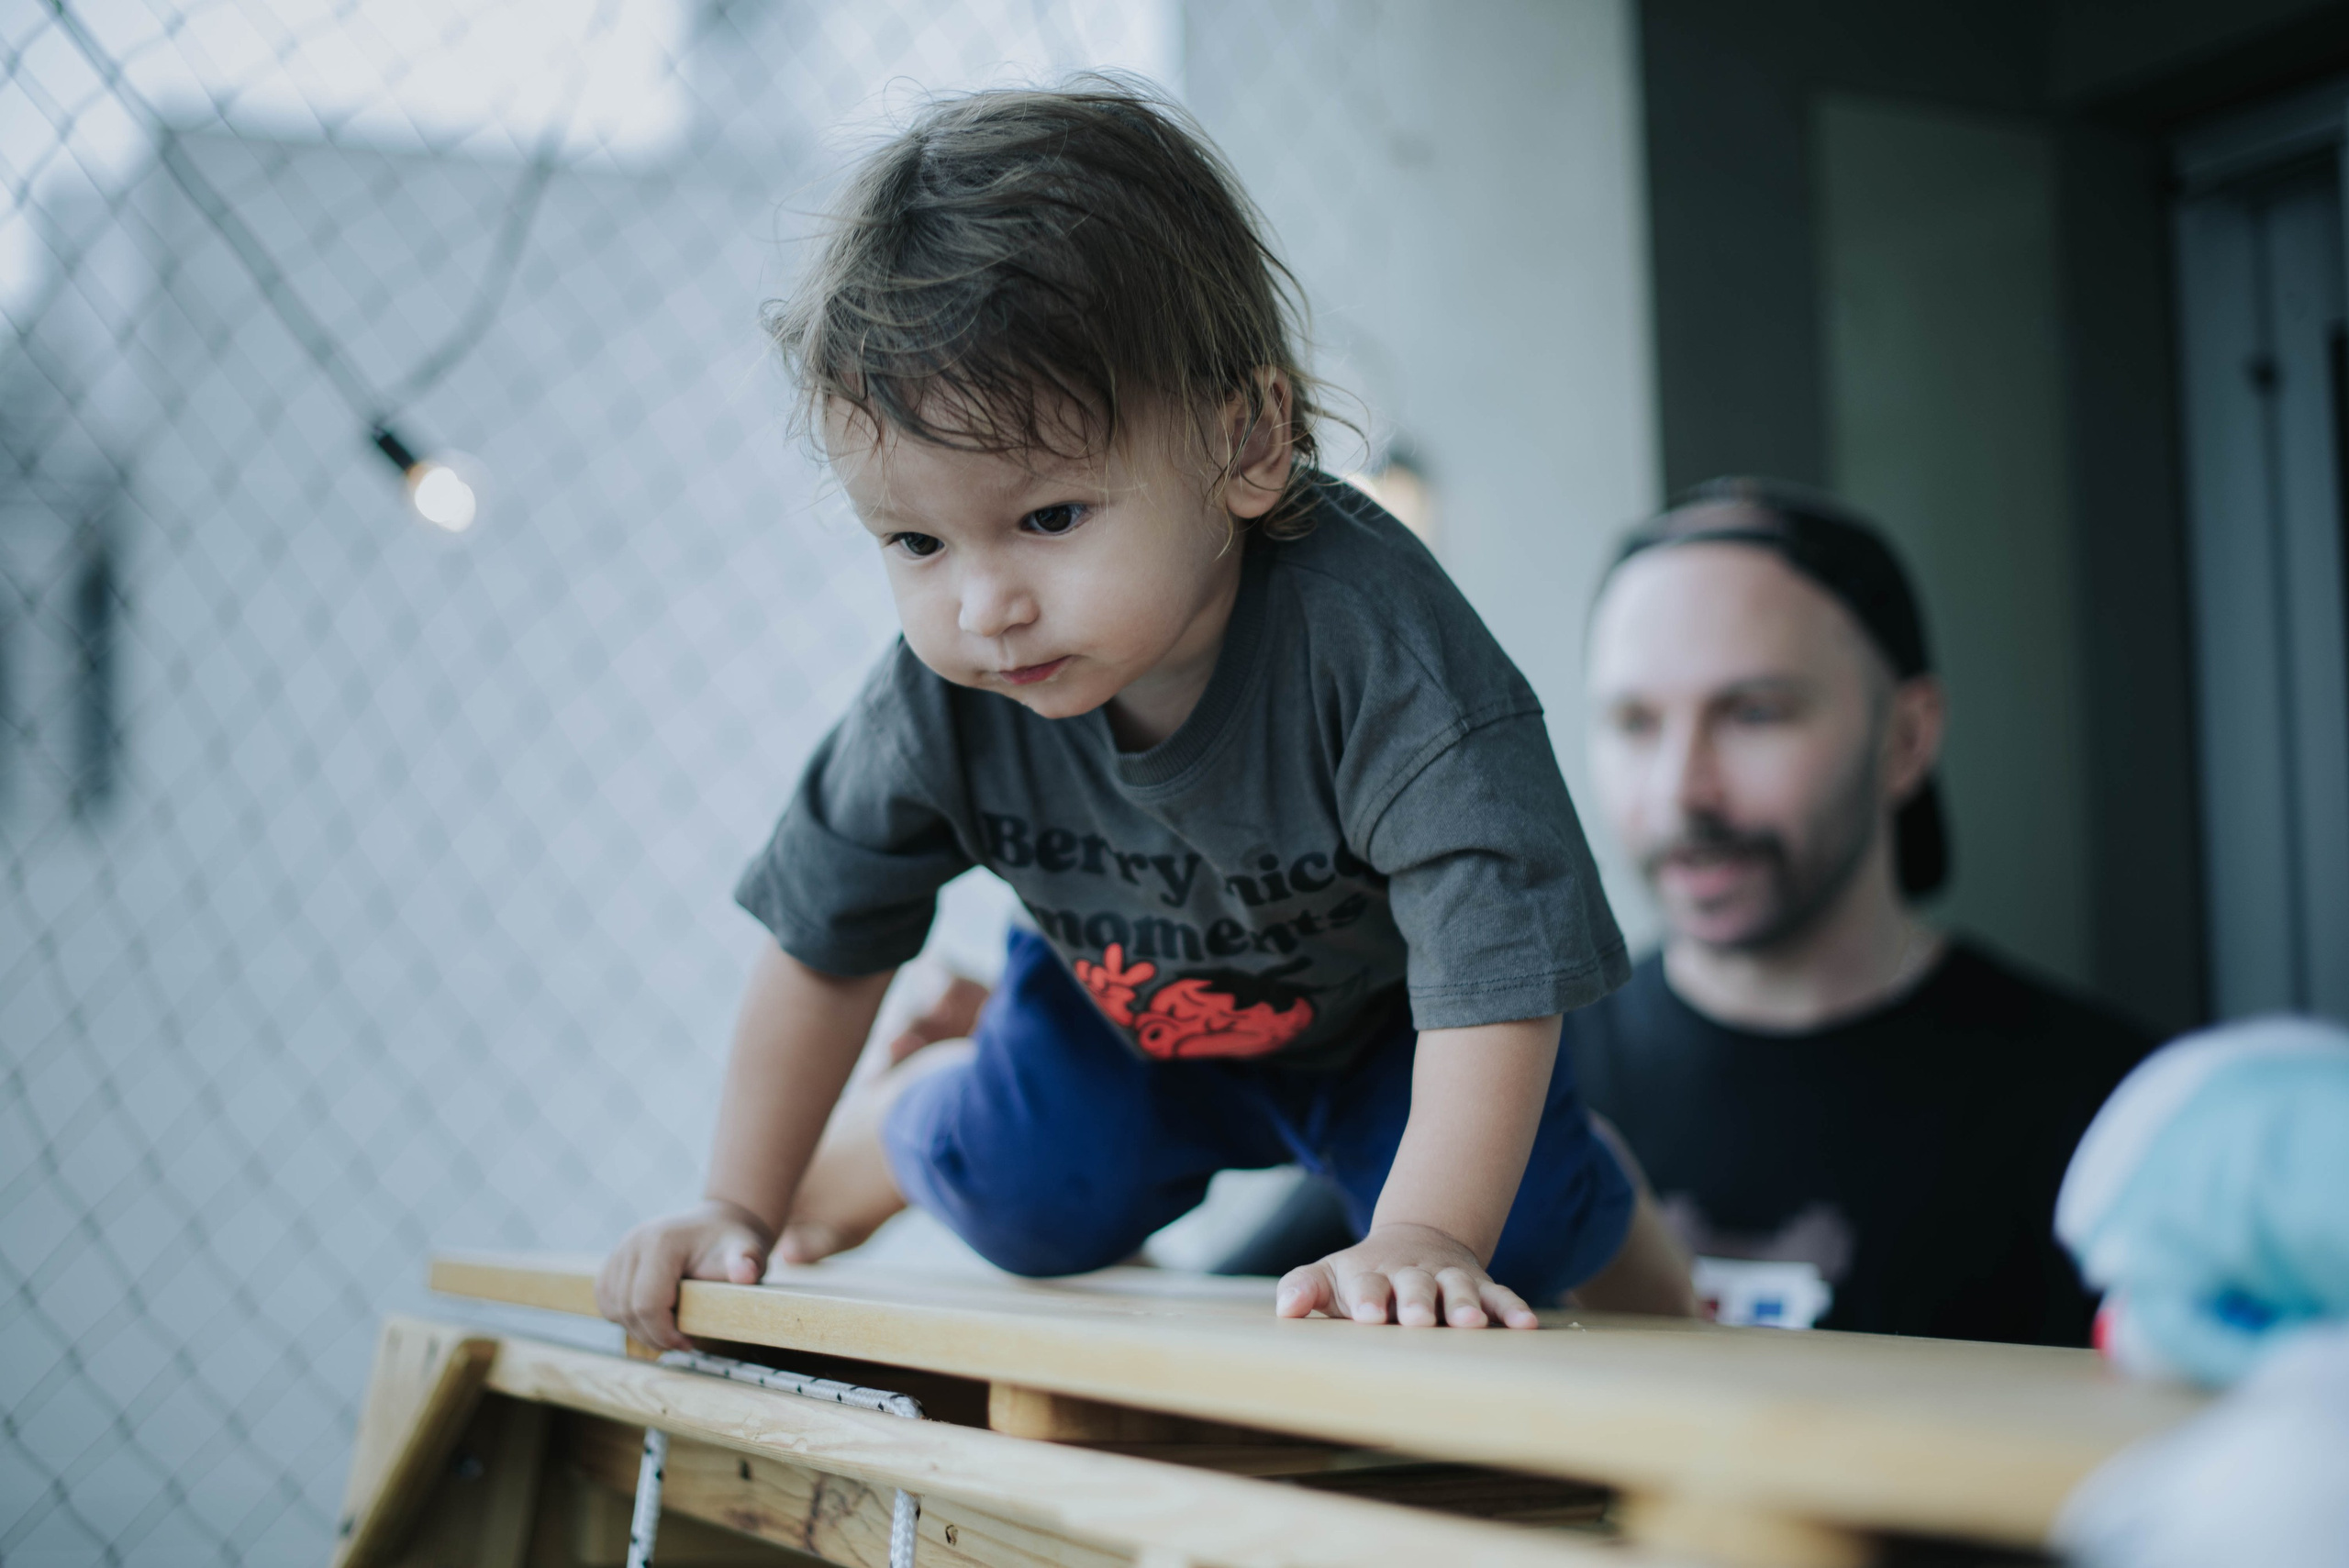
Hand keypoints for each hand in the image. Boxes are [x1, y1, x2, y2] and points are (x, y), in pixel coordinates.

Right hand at [594, 1199, 773, 1350]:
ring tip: (669, 1329)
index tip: (688, 1343)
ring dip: (638, 1328)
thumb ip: (745, 1263)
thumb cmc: (731, 1244)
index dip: (664, 1333)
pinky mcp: (612, 1262)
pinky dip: (624, 1317)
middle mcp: (633, 1243)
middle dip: (653, 1335)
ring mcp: (619, 1250)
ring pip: (613, 1309)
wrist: (716, 1226)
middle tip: (681, 1341)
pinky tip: (653, 1317)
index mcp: (661, 1241)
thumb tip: (745, 1275)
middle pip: (627, 1310)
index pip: (647, 1304)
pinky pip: (605, 1300)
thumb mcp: (746, 1251)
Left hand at [1275, 1221, 1539, 1328]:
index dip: (1369, 1297)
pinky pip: (1499, 1296)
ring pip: (1458, 1289)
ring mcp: (1447, 1280)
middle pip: (1414, 1286)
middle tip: (1417, 1321)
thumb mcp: (1330, 1277)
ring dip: (1464, 1305)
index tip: (1369, 1316)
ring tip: (1471, 1326)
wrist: (1415, 1242)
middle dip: (1416, 1302)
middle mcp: (1411, 1275)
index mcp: (1370, 1275)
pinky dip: (1512, 1309)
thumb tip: (1285, 1308)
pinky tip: (1526, 1326)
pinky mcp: (1480, 1287)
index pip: (1366, 1284)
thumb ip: (1304, 1288)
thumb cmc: (1363, 1277)